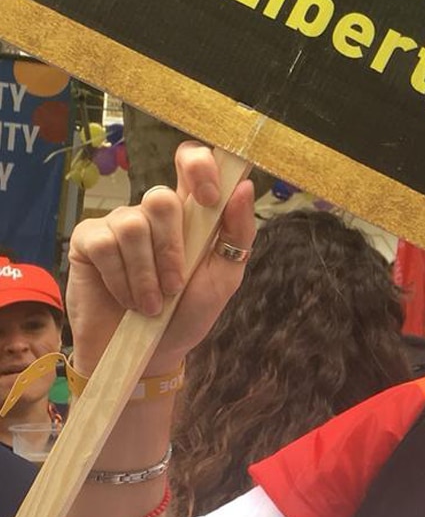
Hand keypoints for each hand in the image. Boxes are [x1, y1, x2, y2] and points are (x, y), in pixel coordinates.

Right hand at [66, 142, 255, 374]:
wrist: (149, 354)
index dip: (200, 166)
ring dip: (146, 273)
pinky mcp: (89, 241)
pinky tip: (127, 299)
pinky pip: (106, 244)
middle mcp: (153, 213)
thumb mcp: (224, 277)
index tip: (210, 198)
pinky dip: (122, 278)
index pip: (192, 162)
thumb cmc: (188, 313)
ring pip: (134, 224)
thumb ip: (238, 233)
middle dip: (172, 249)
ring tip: (151, 304)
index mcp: (191, 214)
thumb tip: (245, 188)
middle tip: (174, 287)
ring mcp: (119, 224)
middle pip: (161, 198)